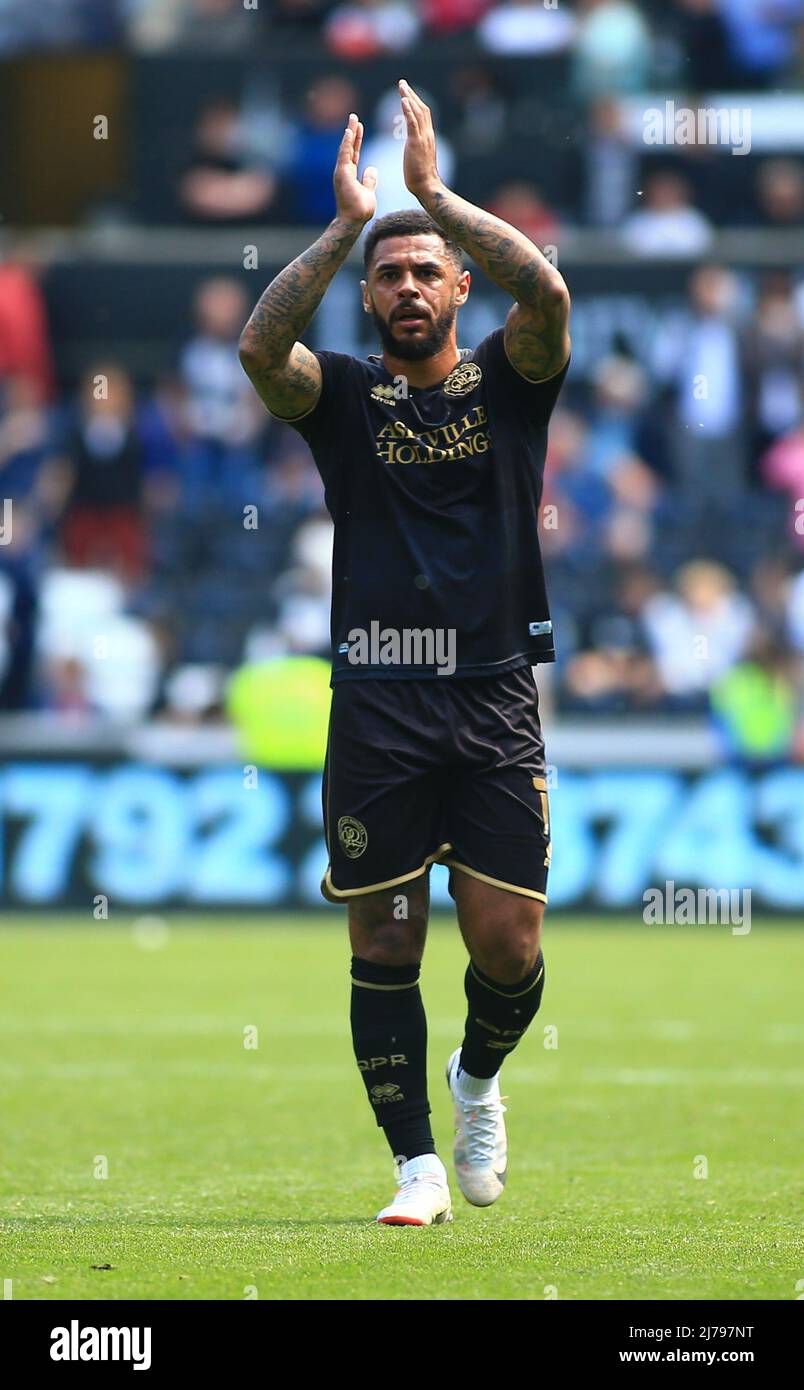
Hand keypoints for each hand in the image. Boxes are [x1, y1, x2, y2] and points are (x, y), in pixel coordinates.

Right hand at [333, 114, 376, 225]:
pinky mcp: (341, 174)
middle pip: (349, 147)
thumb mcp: (368, 191)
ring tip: (352, 119)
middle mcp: (344, 171)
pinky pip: (344, 155)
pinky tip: (350, 131)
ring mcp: (341, 172)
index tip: (360, 126)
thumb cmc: (360, 210)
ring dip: (349, 133)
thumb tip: (372, 169)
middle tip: (354, 117)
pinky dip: (347, 143)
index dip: (357, 140)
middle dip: (352, 132)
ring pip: (346, 148)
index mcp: (350, 173)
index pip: (354, 152)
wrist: (353, 221)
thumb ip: (369, 180)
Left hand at [399, 79, 441, 200]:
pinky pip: (413, 123)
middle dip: (411, 94)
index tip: (406, 93)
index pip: (423, 114)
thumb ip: (416, 147)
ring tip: (401, 86)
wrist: (427, 187)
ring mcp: (423, 138)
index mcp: (428, 137)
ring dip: (409, 97)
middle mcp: (428, 134)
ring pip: (418, 112)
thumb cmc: (420, 178)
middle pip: (421, 108)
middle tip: (402, 83)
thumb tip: (413, 145)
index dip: (415, 102)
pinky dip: (409, 111)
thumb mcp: (418, 157)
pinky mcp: (416, 143)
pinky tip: (403, 100)